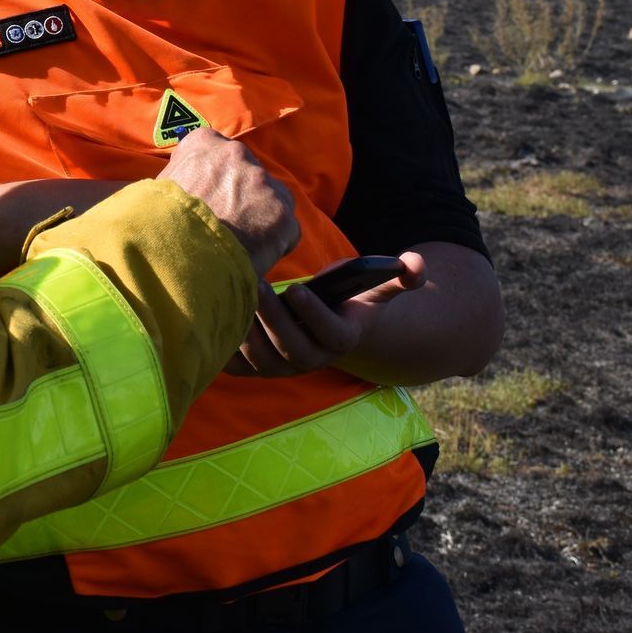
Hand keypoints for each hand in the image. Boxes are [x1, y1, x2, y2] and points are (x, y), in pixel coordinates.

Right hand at [157, 128, 299, 278]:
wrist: (172, 253)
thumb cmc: (154, 224)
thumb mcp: (158, 189)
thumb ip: (179, 180)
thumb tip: (182, 192)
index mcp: (203, 143)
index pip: (218, 151)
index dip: (216, 178)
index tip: (210, 197)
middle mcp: (236, 153)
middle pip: (249, 174)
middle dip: (242, 196)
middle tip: (227, 224)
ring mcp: (262, 181)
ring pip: (272, 201)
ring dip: (260, 218)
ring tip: (240, 245)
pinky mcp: (281, 212)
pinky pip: (286, 230)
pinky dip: (275, 245)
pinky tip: (254, 259)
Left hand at [224, 249, 428, 376]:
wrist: (324, 326)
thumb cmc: (347, 299)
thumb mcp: (375, 288)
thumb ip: (399, 277)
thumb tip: (417, 263)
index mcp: (341, 339)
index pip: (331, 335)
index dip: (315, 315)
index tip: (297, 288)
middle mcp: (311, 360)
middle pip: (291, 348)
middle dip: (273, 318)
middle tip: (256, 284)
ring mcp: (282, 368)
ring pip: (262, 359)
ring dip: (246, 331)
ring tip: (232, 296)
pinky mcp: (255, 368)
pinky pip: (237, 366)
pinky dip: (223, 348)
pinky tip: (214, 316)